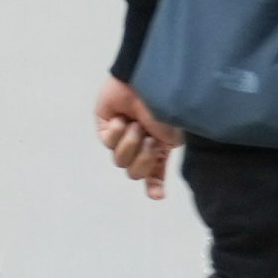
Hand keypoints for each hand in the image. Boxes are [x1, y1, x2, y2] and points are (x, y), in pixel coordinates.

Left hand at [94, 76, 177, 197]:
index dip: (154, 187)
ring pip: (120, 161)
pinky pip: (108, 142)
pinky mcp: (105, 127)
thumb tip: (155, 185)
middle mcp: (140, 145)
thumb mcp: (171, 136)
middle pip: (135, 172)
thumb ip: (163, 157)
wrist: (145, 83)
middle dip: (143, 158)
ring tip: (136, 125)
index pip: (154, 175)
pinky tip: (122, 120)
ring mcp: (122, 137)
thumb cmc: (163, 107)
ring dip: (130, 143)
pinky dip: (117, 132)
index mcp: (158, 148)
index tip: (156, 195)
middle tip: (149, 139)